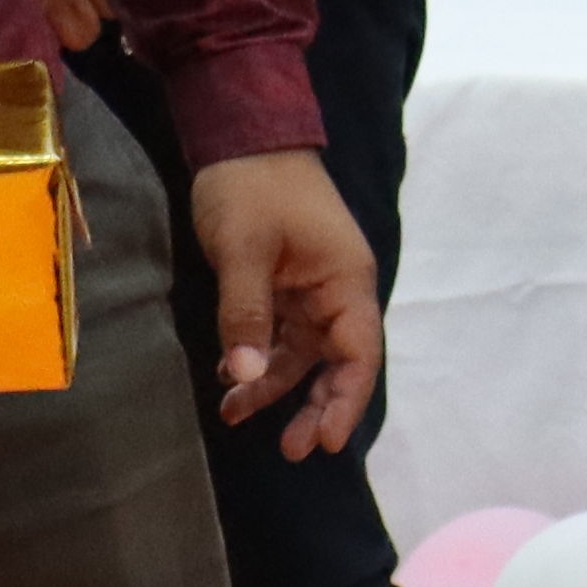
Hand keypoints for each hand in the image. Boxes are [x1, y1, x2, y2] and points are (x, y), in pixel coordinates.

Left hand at [187, 148, 380, 459]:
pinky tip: (229, 375)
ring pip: (301, 353)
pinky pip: (278, 333)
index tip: (328, 443)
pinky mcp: (285, 284)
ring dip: (274, 385)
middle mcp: (337, 291)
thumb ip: (246, 315)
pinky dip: (257, 357)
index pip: (358, 355)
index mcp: (346, 282)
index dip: (346, 402)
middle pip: (335, 363)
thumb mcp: (243, 252)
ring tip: (235, 414)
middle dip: (313, 406)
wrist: (242, 137)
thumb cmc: (253, 188)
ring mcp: (311, 289)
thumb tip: (246, 375)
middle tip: (290, 450)